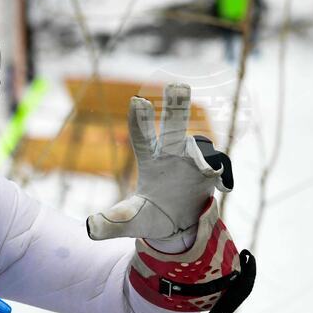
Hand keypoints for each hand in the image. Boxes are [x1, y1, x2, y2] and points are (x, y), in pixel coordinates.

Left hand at [86, 83, 231, 242]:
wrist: (178, 226)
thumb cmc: (151, 216)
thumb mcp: (129, 221)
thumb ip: (110, 223)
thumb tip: (89, 228)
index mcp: (150, 160)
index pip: (142, 137)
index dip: (140, 120)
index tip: (137, 101)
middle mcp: (173, 155)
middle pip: (174, 127)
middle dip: (176, 106)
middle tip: (177, 85)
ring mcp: (194, 162)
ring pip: (200, 148)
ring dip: (202, 154)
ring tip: (206, 170)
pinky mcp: (212, 174)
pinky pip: (221, 167)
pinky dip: (224, 175)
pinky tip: (224, 189)